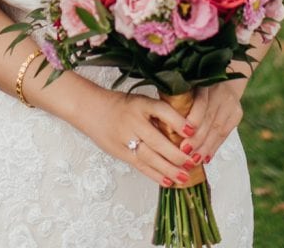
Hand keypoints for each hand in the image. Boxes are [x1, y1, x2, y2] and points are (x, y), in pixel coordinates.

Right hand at [77, 87, 194, 186]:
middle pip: (157, 140)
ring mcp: (125, 137)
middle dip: (177, 154)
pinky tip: (169, 181)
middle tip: (192, 162)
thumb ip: (158, 114)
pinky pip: (140, 166)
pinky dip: (155, 175)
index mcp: (140, 103)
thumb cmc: (120, 105)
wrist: (90, 109)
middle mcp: (133, 120)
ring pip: (150, 157)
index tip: (192, 131)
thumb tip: (186, 131)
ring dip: (169, 169)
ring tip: (184, 177)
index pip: (161, 110)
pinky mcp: (120, 152)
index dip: (178, 121)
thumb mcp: (139, 101)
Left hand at [178, 83, 243, 165]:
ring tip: (194, 160)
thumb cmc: (195, 85)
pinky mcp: (237, 113)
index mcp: (204, 82)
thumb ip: (176, 98)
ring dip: (205, 147)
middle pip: (209, 120)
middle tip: (184, 154)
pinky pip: (225, 134)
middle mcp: (220, 91)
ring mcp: (230, 103)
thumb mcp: (186, 85)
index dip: (194, 120)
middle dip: (197, 140)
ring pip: (218, 129)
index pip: (202, 103)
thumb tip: (160, 120)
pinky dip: (214, 147)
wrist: (224, 80)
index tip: (183, 135)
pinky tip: (206, 157)